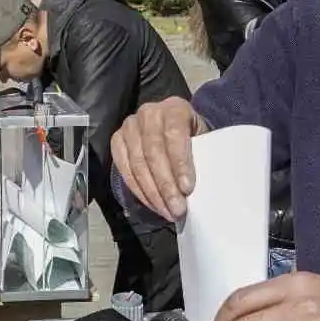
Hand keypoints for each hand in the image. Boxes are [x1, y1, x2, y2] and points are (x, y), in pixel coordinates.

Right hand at [109, 97, 207, 220]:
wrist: (173, 128)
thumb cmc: (192, 137)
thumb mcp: (203, 140)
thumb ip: (201, 155)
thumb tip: (200, 189)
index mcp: (175, 108)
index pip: (174, 135)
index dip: (180, 163)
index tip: (187, 189)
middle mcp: (149, 113)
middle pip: (153, 152)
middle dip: (165, 185)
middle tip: (177, 210)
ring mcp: (129, 126)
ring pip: (137, 163)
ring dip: (152, 193)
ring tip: (167, 212)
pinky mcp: (117, 140)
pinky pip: (124, 169)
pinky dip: (138, 190)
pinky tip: (152, 204)